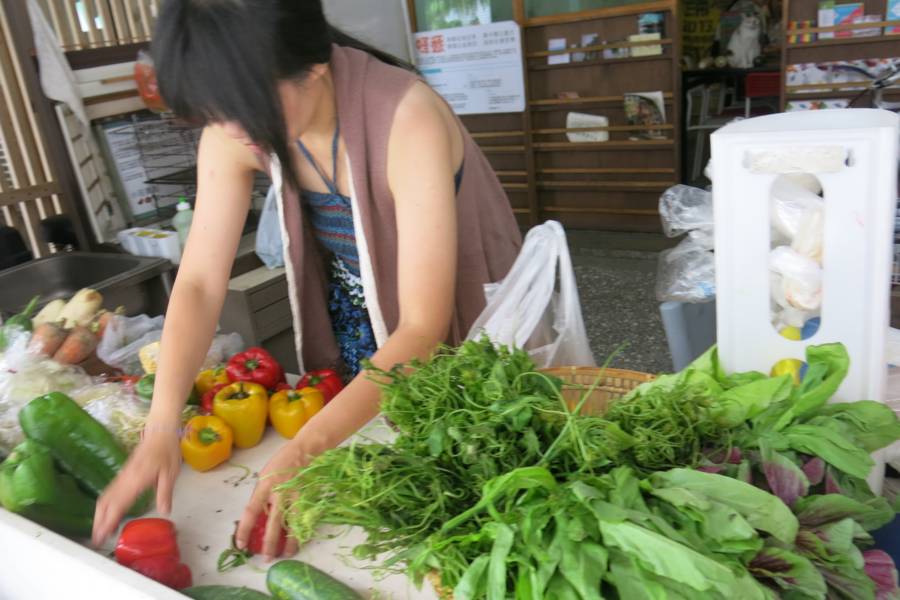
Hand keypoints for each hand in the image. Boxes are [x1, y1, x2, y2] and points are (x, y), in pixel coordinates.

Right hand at [92, 424, 181, 545]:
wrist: (160, 431)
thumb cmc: (167, 451)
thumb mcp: (171, 473)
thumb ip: (165, 493)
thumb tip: (164, 512)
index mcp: (136, 480)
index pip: (118, 504)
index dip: (109, 521)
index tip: (102, 535)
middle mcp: (125, 479)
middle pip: (106, 503)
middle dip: (99, 521)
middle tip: (96, 538)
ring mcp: (122, 476)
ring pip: (105, 497)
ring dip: (100, 514)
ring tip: (100, 530)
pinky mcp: (123, 474)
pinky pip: (109, 491)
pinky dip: (105, 505)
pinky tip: (107, 513)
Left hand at [236, 439, 303, 560]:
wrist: (307, 449)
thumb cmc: (283, 461)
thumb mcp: (266, 475)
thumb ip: (262, 494)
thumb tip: (259, 515)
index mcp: (265, 485)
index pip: (251, 511)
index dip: (245, 530)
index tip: (241, 544)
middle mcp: (281, 492)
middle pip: (274, 522)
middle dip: (269, 543)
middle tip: (267, 558)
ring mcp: (297, 495)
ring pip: (293, 523)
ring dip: (290, 541)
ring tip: (286, 554)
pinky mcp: (310, 497)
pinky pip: (305, 518)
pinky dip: (302, 530)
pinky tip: (300, 539)